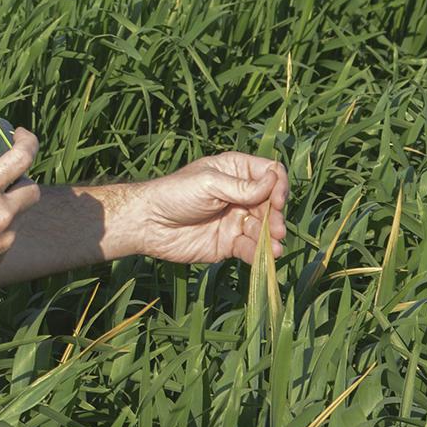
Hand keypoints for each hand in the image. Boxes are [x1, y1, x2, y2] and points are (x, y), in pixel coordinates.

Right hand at [0, 129, 42, 313]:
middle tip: (1, 182)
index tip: (20, 136)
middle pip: (32, 188)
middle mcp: (0, 214)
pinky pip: (7, 234)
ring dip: (4, 207)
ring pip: (18, 213)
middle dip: (20, 181)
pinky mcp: (2, 257)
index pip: (22, 157)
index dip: (27, 141)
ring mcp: (4, 239)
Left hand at [132, 151, 287, 264]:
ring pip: (264, 228)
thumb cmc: (175, 194)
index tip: (276, 200)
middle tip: (276, 229)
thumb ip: (241, 187)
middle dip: (276, 216)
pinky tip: (268, 255)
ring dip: (272, 237)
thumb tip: (274, 181)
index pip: (270, 173)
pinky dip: (261, 253)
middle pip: (272, 204)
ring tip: (275, 246)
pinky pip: (251, 248)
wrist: (149, 223)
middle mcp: (240, 195)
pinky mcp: (230, 243)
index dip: (278, 185)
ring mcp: (236, 220)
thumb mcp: (208, 183)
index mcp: (235, 171)